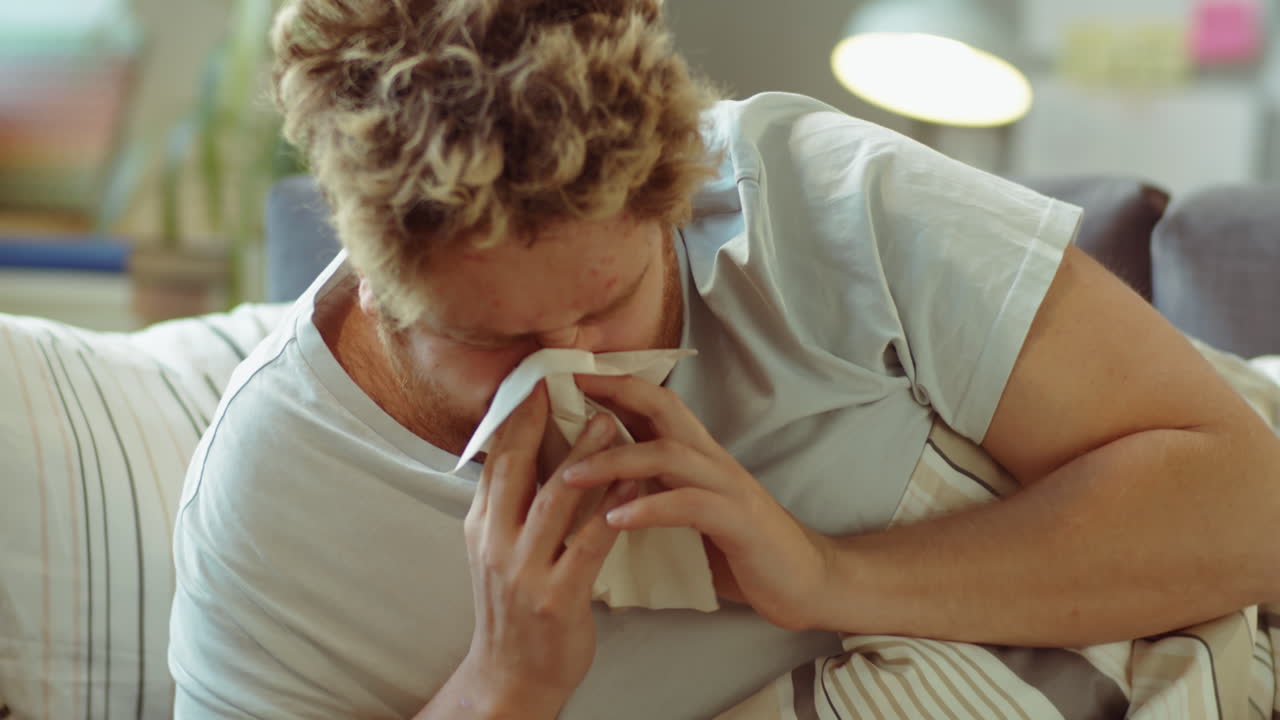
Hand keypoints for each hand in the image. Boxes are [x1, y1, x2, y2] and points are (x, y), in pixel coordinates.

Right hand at [460, 383, 637, 716]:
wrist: (511, 678)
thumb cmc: (514, 608)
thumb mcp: (497, 549)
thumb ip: (511, 503)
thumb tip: (529, 447)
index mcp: (481, 525)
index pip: (497, 456)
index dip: (515, 411)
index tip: (535, 371)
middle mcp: (495, 542)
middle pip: (515, 465)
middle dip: (537, 415)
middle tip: (562, 372)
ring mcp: (524, 570)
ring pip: (554, 499)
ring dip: (582, 455)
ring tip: (608, 418)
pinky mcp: (558, 596)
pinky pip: (590, 541)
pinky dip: (614, 506)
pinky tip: (635, 480)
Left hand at [563, 374, 835, 631]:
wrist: (806, 581)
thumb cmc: (740, 549)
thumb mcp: (689, 511)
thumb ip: (655, 488)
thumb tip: (597, 481)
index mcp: (698, 455)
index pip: (653, 403)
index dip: (613, 384)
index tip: (566, 374)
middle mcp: (712, 460)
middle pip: (662, 407)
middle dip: (613, 393)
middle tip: (563, 390)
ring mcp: (727, 487)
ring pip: (668, 454)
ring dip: (615, 460)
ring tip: (570, 476)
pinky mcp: (739, 521)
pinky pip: (689, 505)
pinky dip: (649, 508)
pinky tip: (614, 519)